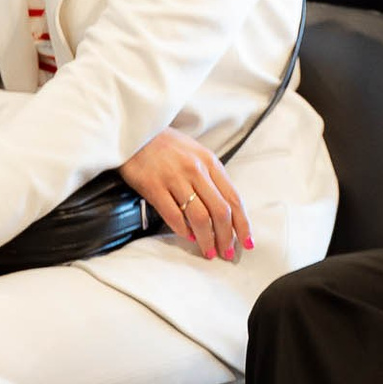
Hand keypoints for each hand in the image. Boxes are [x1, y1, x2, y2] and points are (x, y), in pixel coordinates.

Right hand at [119, 126, 250, 260]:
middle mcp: (196, 170)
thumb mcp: (196, 153)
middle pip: (220, 211)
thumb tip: (224, 210)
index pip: (234, 198)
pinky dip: (182, 230)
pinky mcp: (153, 186)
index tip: (246, 241)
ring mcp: (175, 178)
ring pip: (200, 216)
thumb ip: (210, 177)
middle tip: (227, 253)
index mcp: (210, 162)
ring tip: (208, 251)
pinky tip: (186, 236)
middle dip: (227, 237)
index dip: (243, 223)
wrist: (136, 131)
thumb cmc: (167, 145)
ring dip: (207, 239)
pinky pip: (173, 214)